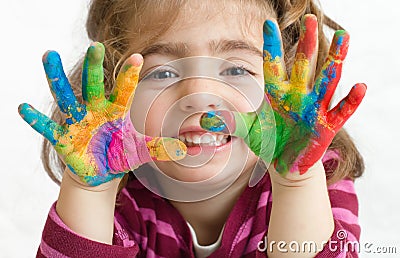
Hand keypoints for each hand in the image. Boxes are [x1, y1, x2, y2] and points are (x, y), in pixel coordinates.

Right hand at [19, 42, 185, 185]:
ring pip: (66, 96)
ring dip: (56, 77)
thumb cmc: (119, 155)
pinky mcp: (62, 137)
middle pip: (93, 85)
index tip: (138, 58)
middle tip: (95, 46)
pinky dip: (36, 119)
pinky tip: (24, 107)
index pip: (124, 91)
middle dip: (94, 66)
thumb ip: (161, 148)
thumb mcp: (140, 152)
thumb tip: (188, 149)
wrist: (100, 171)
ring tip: (47, 55)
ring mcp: (77, 122)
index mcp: (115, 112)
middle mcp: (95, 111)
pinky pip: (47, 126)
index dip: (129, 76)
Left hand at [200, 15, 365, 176]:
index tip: (267, 23)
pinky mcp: (327, 125)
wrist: (284, 162)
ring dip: (335, 59)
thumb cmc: (268, 141)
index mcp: (277, 92)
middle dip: (307, 43)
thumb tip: (202, 121)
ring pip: (327, 79)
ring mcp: (314, 108)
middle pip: (304, 64)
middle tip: (310, 20)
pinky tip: (359, 86)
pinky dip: (351, 100)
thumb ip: (229, 123)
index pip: (273, 64)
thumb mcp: (247, 130)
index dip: (271, 45)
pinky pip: (342, 110)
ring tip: (343, 37)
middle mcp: (298, 94)